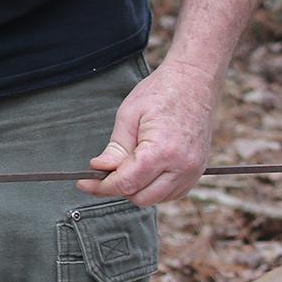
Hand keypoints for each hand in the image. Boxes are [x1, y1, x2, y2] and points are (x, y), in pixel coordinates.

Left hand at [78, 60, 221, 205]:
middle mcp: (182, 166)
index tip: (83, 184)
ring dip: (136, 190)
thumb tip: (99, 170)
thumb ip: (115, 148)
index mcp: (163, 151)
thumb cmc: (161, 92)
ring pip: (155, 199)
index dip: (101, 186)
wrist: (194, 82)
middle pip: (141, 197)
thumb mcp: (128, 115)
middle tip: (102, 173)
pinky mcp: (197, 172)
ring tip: (124, 166)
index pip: (127, 183)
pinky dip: (153, 188)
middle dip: (118, 189)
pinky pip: (170, 193)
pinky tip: (142, 170)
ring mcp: (193, 171)